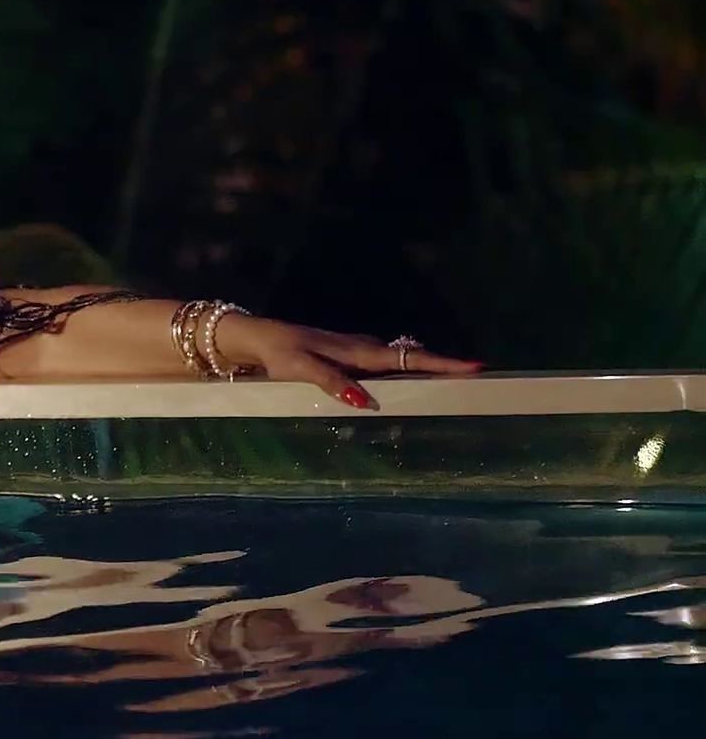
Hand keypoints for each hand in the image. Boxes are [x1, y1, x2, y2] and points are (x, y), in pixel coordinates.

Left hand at [212, 315, 480, 409]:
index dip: (443, 364)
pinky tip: (412, 386)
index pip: (410, 358)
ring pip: (400, 362)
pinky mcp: (349, 358)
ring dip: (427, 371)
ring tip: (456, 386)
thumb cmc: (280, 353)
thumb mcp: (302, 369)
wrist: (259, 338)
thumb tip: (365, 400)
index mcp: (359, 351)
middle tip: (478, 379)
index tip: (476, 367)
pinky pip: (385, 367)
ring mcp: (358, 353)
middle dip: (445, 367)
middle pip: (413, 360)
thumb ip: (333, 383)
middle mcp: (365, 350)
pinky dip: (405, 373)